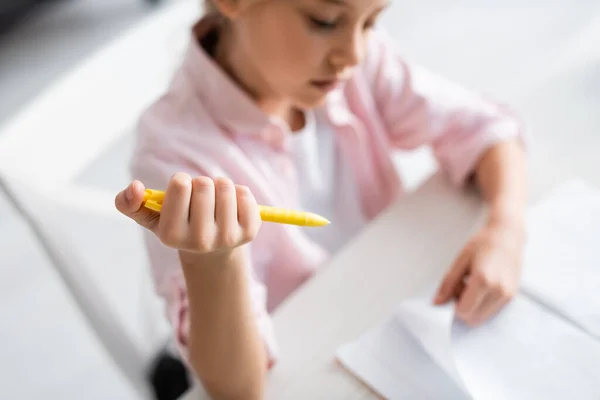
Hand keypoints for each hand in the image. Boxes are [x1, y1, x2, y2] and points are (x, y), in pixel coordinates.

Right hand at [115, 173, 261, 254]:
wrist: (211, 253)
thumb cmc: (178, 226)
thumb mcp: (150, 217)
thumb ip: (129, 203)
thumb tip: (134, 187)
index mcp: (172, 235)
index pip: (180, 185)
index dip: (181, 181)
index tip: (182, 191)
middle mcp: (200, 241)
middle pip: (205, 184)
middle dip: (201, 183)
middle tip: (200, 198)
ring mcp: (227, 238)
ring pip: (226, 187)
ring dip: (220, 186)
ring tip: (216, 200)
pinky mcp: (249, 233)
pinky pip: (246, 194)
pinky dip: (239, 192)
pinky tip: (232, 205)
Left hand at [434, 219, 524, 325]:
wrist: (507, 236)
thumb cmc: (482, 244)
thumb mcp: (460, 260)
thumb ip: (448, 284)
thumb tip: (437, 303)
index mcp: (483, 280)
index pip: (463, 311)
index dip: (454, 304)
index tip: (454, 290)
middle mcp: (498, 291)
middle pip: (473, 319)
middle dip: (464, 307)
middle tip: (464, 286)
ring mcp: (507, 295)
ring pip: (483, 318)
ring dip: (474, 307)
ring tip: (474, 286)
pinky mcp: (512, 296)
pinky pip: (492, 312)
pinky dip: (484, 305)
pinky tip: (484, 288)